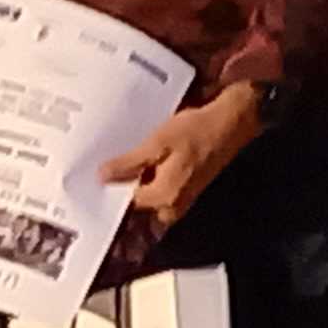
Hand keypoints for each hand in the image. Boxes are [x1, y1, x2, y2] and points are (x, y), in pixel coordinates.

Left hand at [101, 88, 263, 226]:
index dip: (111, 185)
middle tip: (111, 163)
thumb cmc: (195, 130)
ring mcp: (183, 198)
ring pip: (150, 195)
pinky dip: (151, 176)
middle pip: (138, 202)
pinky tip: (148, 158)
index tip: (96, 171)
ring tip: (129, 158)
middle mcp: (173, 205)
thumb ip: (129, 163)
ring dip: (139, 179)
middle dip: (125, 185)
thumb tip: (102, 177)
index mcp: (163, 197)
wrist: (231, 122)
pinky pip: (161, 189)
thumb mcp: (157, 143)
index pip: (125, 202)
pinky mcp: (188, 188)